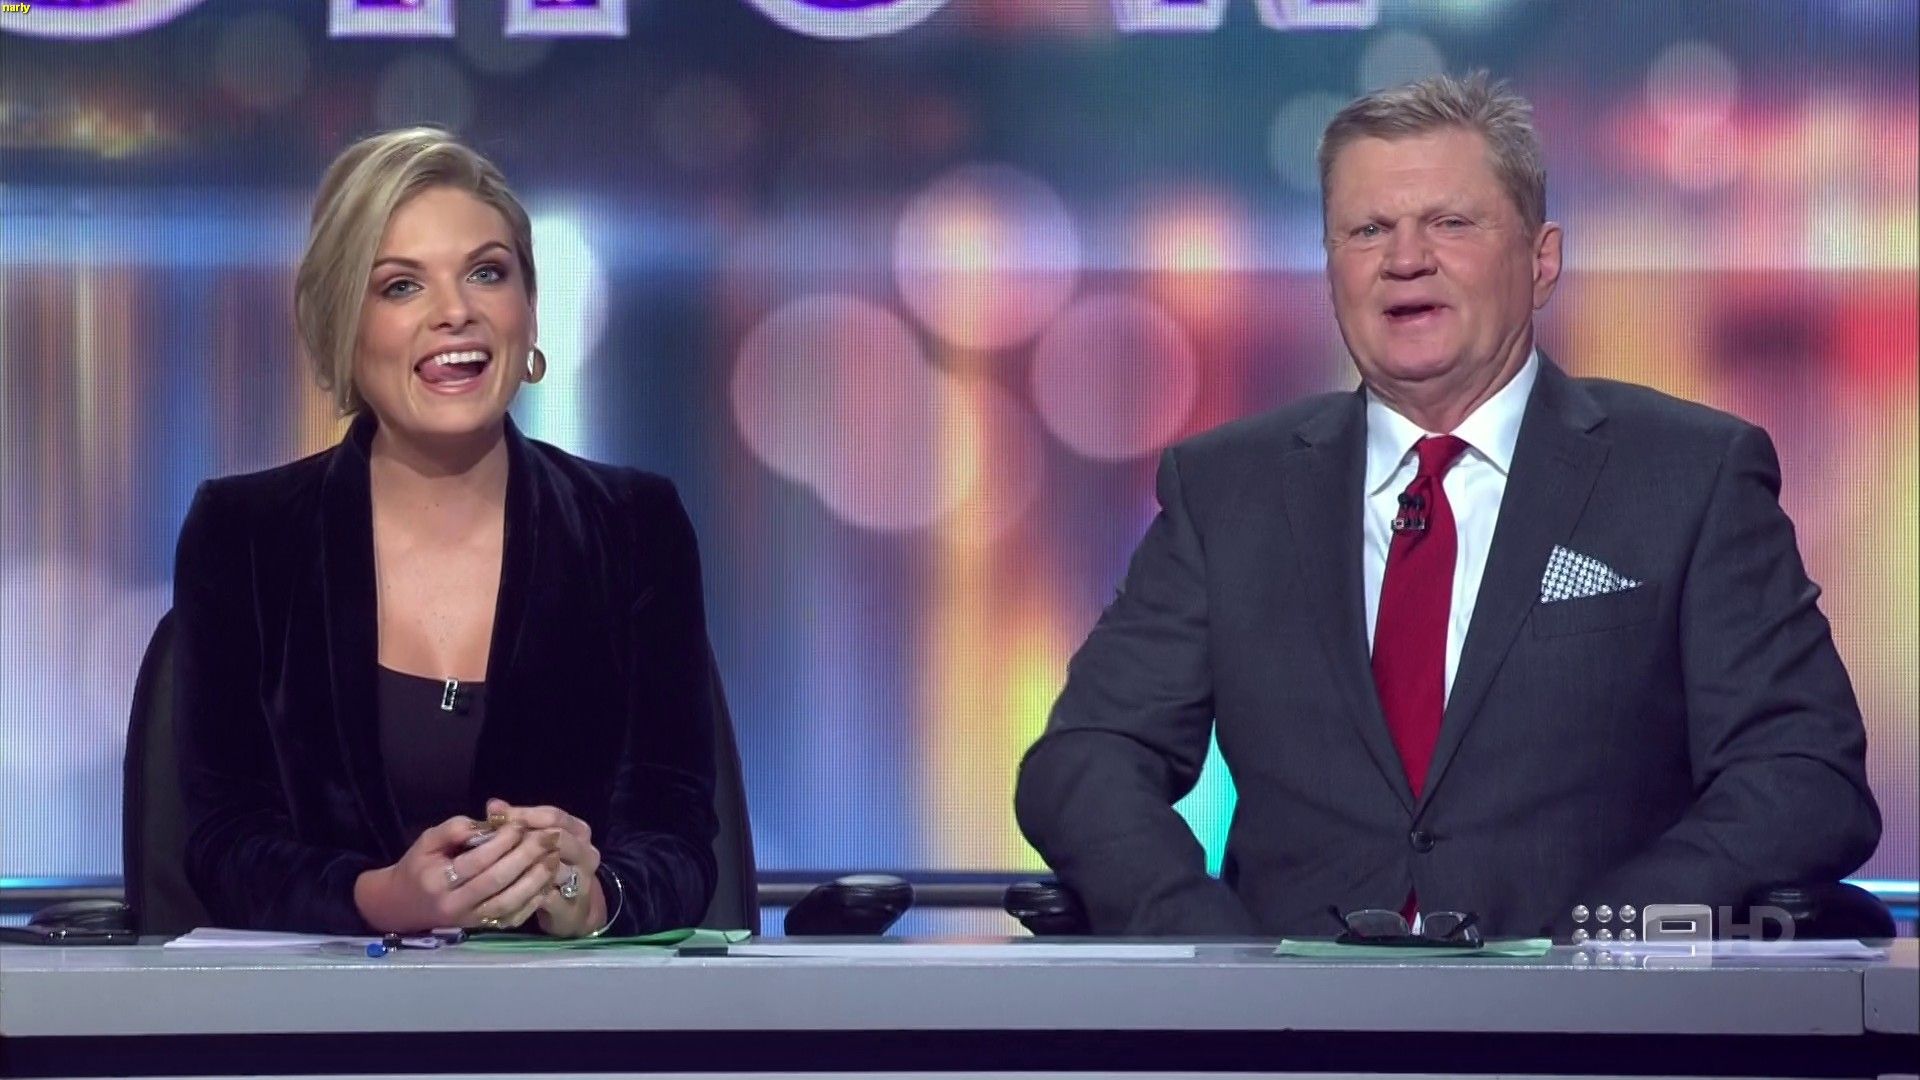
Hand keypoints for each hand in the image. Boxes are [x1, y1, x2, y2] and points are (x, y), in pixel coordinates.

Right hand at [353, 814, 564, 932]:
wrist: (402, 906)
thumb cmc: (417, 867)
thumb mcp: (427, 841)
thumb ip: (453, 829)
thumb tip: (485, 821)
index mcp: (438, 880)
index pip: (477, 860)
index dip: (503, 842)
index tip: (522, 824)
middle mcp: (454, 904)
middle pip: (497, 881)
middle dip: (527, 857)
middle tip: (549, 837)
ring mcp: (469, 920)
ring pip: (509, 902)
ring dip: (536, 880)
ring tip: (554, 857)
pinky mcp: (481, 928)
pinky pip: (511, 917)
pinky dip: (532, 901)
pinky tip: (548, 882)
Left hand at [483, 798, 606, 937]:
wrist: (574, 910)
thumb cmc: (551, 868)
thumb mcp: (540, 841)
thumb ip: (519, 823)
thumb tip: (493, 806)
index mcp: (579, 832)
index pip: (554, 816)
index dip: (523, 813)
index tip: (493, 814)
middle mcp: (586, 853)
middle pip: (557, 837)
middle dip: (522, 838)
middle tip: (493, 840)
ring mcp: (581, 880)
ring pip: (552, 867)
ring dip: (523, 865)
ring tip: (496, 864)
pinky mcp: (570, 906)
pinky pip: (545, 896)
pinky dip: (524, 892)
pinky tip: (502, 891)